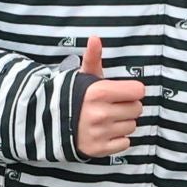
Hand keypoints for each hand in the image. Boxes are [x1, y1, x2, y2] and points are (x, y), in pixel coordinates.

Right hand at [73, 34, 147, 157]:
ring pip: (132, 126)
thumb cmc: (72, 97)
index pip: (138, 91)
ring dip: (122, 123)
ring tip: (106, 119)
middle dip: (127, 107)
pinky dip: (117, 139)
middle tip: (111, 106)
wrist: (48, 123)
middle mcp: (101, 113)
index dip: (131, 91)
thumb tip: (95, 37)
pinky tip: (104, 133)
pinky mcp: (99, 149)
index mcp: (99, 92)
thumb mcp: (82, 76)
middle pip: (137, 109)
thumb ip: (93, 58)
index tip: (121, 92)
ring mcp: (100, 133)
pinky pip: (125, 143)